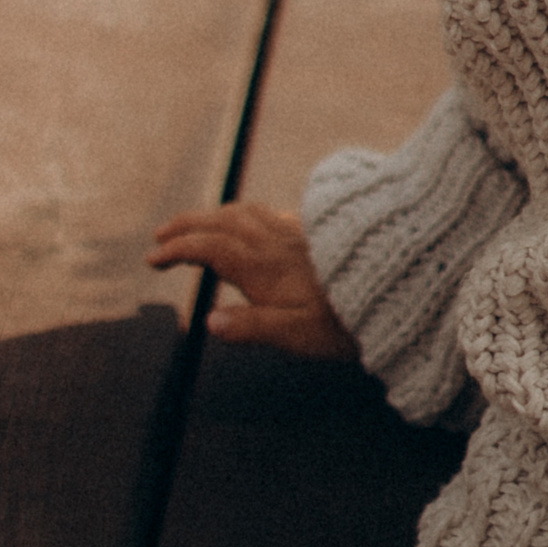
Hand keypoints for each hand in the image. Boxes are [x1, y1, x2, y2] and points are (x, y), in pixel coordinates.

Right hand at [148, 202, 356, 359]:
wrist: (395, 289)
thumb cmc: (345, 322)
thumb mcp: (296, 334)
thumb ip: (251, 327)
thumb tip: (209, 322)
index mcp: (262, 266)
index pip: (208, 248)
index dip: (177, 250)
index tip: (152, 259)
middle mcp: (274, 242)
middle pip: (220, 221)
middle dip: (186, 225)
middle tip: (160, 236)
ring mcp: (294, 233)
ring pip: (243, 211)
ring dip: (211, 214)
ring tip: (194, 224)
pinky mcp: (312, 231)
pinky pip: (267, 212)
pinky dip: (242, 212)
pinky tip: (248, 220)